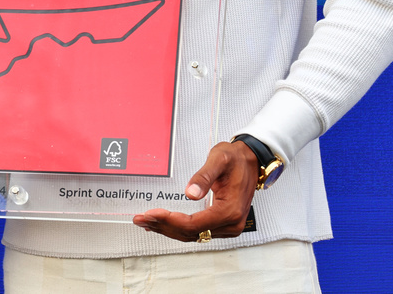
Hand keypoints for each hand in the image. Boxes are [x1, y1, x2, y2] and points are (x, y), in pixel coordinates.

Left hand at [132, 140, 259, 241]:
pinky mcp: (223, 224)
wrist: (251, 160)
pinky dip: (179, 228)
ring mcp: (228, 226)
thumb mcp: (219, 160)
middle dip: (164, 226)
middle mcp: (231, 223)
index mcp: (230, 210)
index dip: (170, 221)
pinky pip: (198, 231)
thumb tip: (190, 193)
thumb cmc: (236, 158)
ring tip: (147, 222)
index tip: (152, 213)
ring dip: (168, 229)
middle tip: (141, 219)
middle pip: (191, 233)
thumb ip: (204, 176)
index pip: (195, 224)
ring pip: (193, 235)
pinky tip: (163, 225)